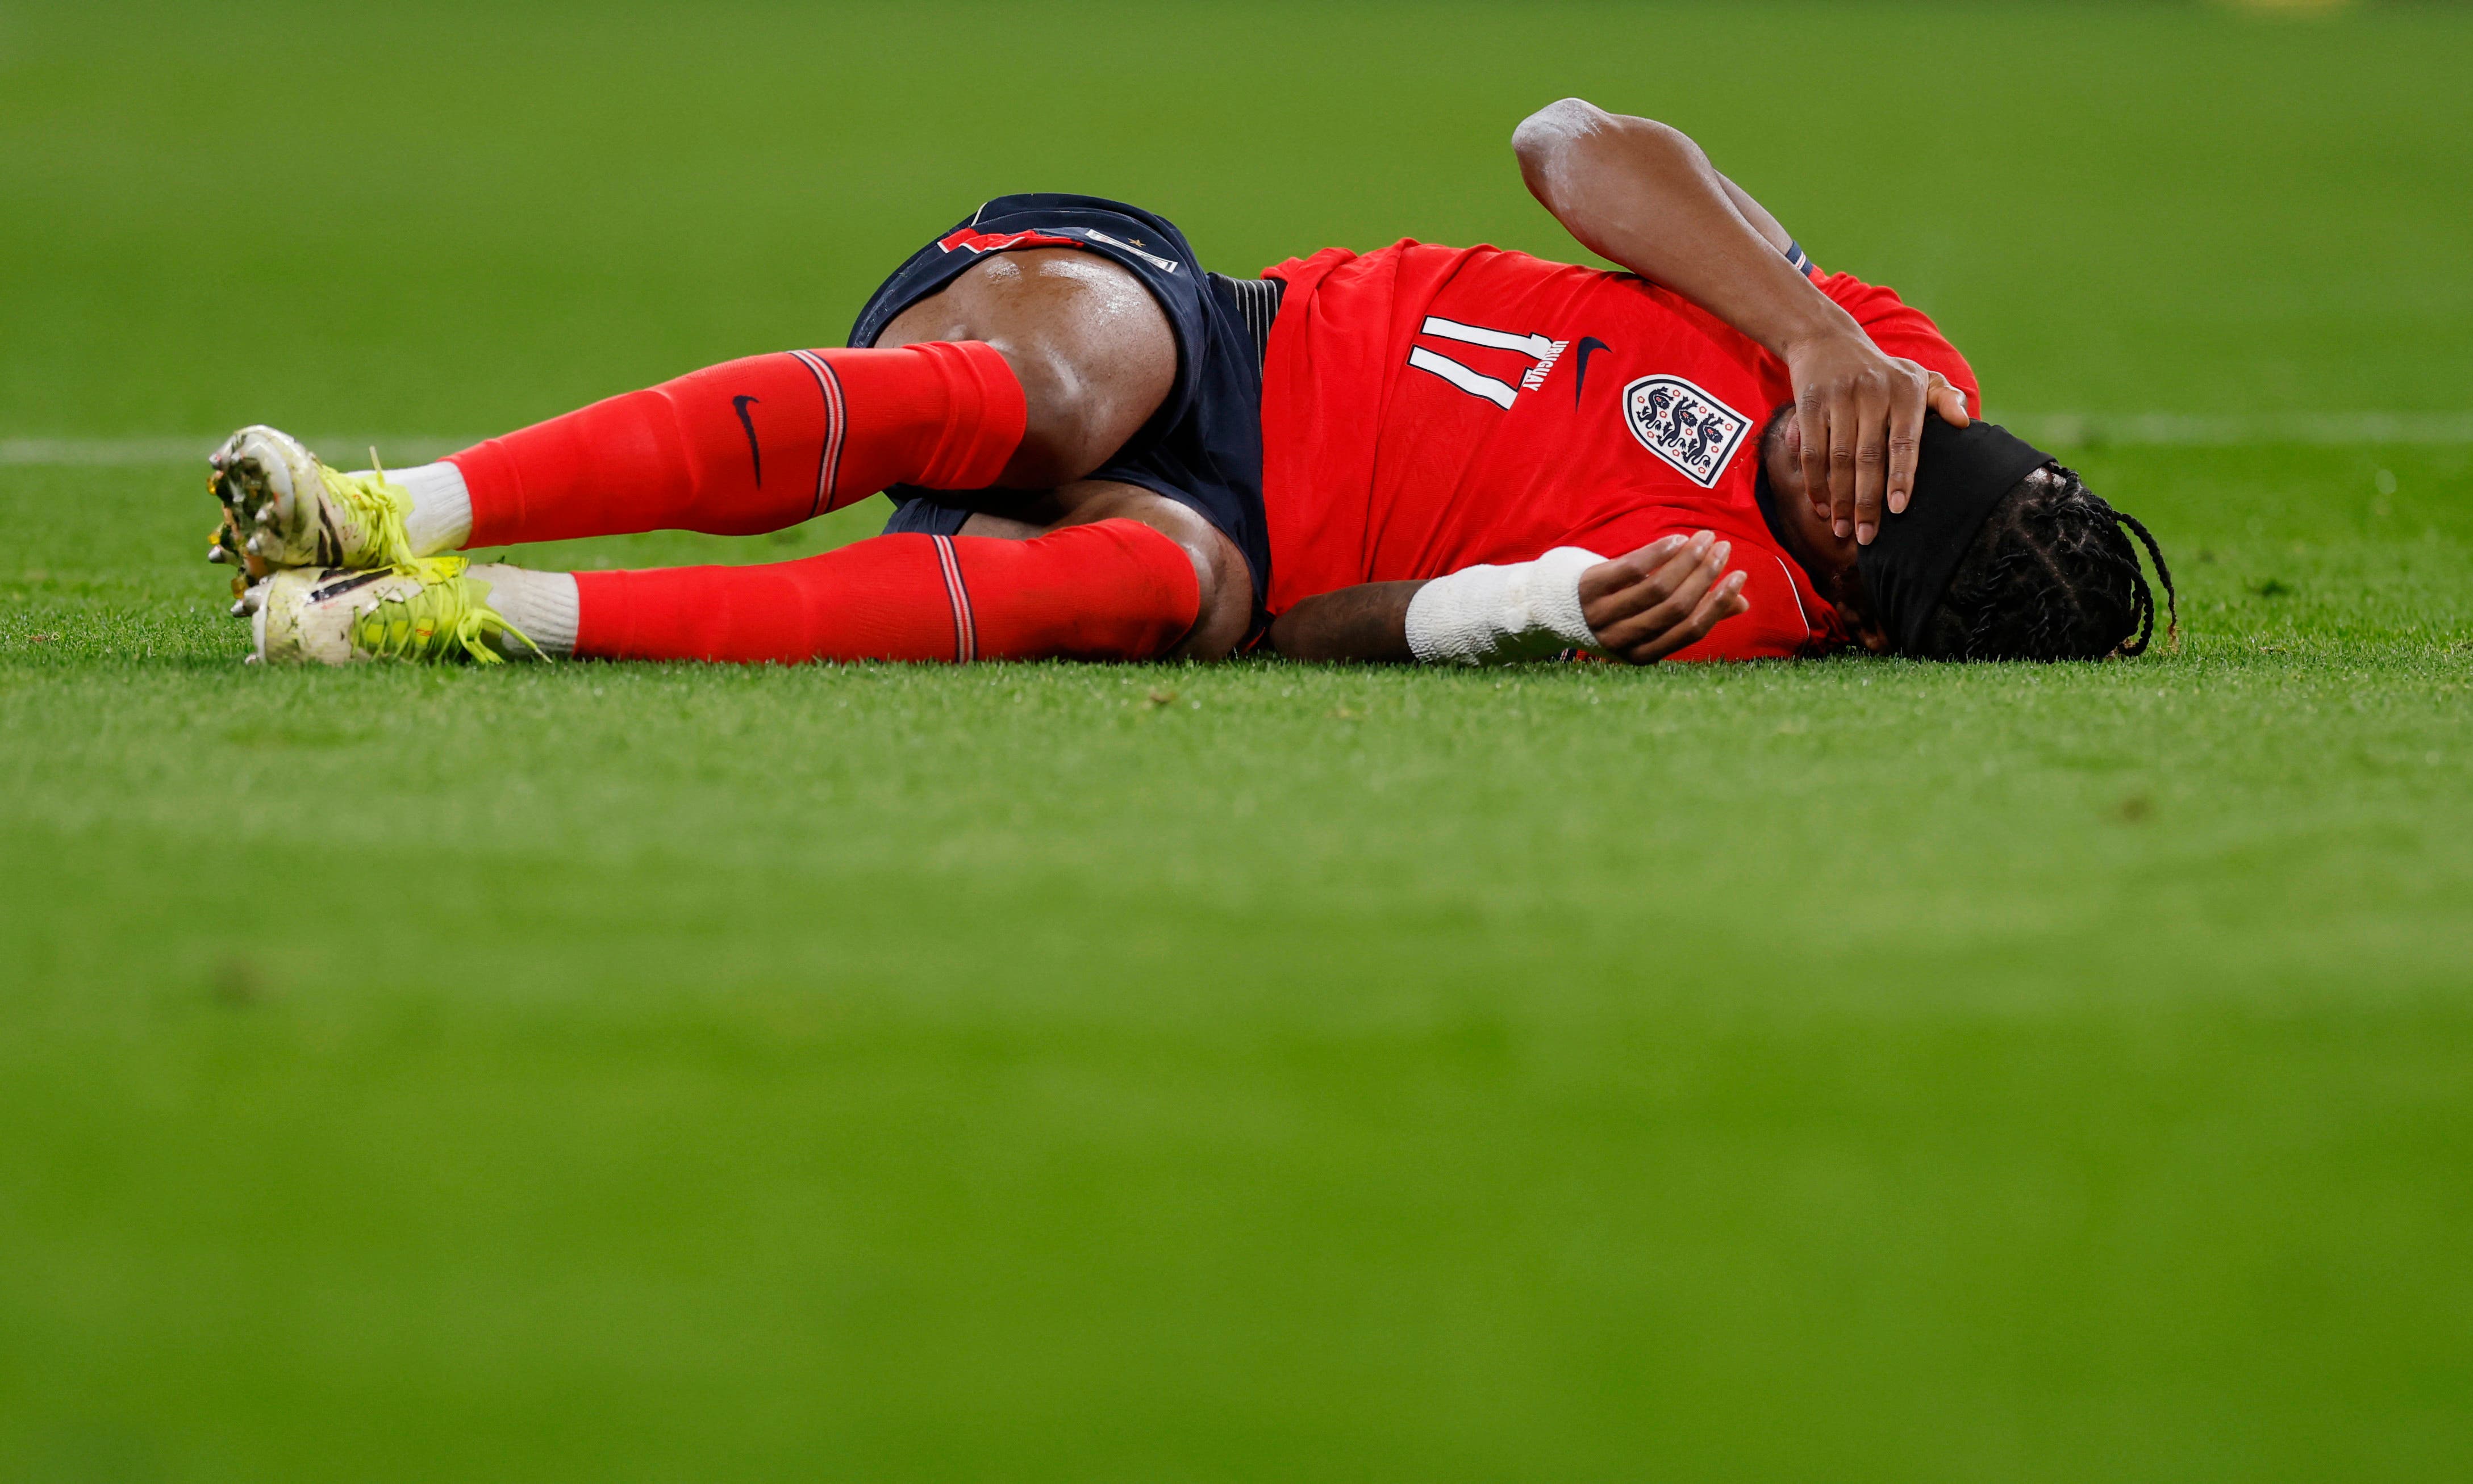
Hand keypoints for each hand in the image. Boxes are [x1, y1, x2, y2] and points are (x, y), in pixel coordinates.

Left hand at [1579, 531, 1749, 663]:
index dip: (1719, 603)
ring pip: (1657, 587)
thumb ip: (1691, 613)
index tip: (1738, 576)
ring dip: (1687, 559)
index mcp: (1641, 654)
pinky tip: (1676, 539)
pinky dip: (1658, 553)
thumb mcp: (1649, 620)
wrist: (1550, 607)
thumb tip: (1742, 604)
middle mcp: (1621, 640)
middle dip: (1706, 575)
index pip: (1690, 630)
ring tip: (1705, 538)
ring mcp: (1602, 614)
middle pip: (1676, 607)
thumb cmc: (1613, 611)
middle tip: (1723, 548)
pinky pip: (1631, 569)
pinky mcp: (1588, 588)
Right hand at [1784, 331, 1971, 544]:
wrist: (1827, 340)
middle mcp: (1873, 392)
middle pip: (1868, 457)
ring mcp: (1838, 398)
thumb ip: (1945, 397)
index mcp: (1905, 390)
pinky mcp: (1809, 404)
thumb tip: (1964, 422)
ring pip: (1837, 459)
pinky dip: (1815, 483)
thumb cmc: (1882, 371)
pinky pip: (1811, 452)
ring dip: (1838, 500)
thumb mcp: (1917, 375)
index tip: (1898, 509)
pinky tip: (1821, 507)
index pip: (1904, 440)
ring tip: (1842, 530)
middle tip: (1866, 537)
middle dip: (1865, 501)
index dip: (1901, 476)